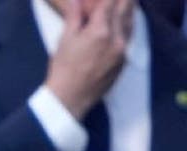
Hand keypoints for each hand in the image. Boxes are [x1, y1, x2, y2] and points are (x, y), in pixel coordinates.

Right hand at [44, 0, 133, 118]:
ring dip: (128, 10)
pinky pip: (129, 37)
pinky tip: (123, 23)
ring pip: (130, 23)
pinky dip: (127, 25)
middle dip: (123, 0)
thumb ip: (73, 17)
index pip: (109, 3)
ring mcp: (123, 50)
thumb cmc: (62, 69)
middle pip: (125, 10)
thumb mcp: (64, 40)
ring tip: (126, 4)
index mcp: (99, 31)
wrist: (70, 98)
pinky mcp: (124, 60)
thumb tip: (76, 0)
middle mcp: (116, 38)